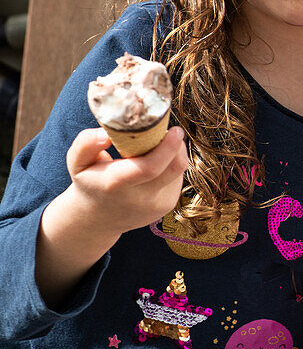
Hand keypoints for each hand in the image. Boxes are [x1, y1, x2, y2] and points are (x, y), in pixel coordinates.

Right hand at [64, 126, 189, 237]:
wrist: (98, 219)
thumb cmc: (90, 181)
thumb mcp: (77, 163)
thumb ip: (86, 144)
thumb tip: (106, 134)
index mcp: (116, 184)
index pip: (150, 167)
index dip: (168, 147)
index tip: (175, 129)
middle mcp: (140, 198)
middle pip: (174, 167)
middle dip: (177, 145)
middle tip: (170, 130)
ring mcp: (157, 204)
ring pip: (179, 170)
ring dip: (175, 153)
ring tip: (157, 147)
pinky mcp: (168, 205)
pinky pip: (178, 177)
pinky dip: (171, 164)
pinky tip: (156, 164)